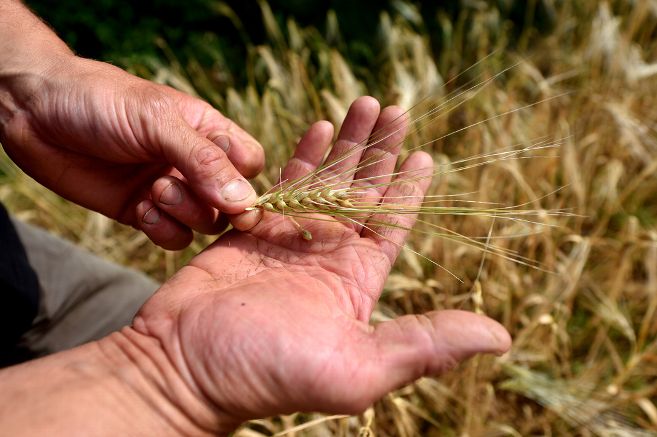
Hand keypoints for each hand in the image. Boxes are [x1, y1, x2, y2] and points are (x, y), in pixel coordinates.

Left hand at [0, 54, 263, 248]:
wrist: (35, 114)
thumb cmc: (101, 103)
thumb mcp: (157, 122)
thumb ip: (203, 160)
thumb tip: (244, 201)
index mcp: (207, 132)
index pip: (250, 164)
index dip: (246, 181)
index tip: (232, 192)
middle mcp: (193, 164)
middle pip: (231, 201)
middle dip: (211, 203)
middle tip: (175, 187)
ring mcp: (170, 190)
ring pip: (204, 223)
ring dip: (184, 214)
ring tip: (153, 192)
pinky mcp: (142, 212)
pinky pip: (173, 237)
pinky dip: (162, 230)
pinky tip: (140, 210)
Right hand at [134, 97, 511, 431]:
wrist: (186, 367)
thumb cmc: (269, 372)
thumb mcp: (359, 368)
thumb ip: (426, 345)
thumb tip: (500, 338)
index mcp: (356, 282)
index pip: (393, 225)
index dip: (410, 190)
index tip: (426, 156)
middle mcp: (327, 255)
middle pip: (364, 191)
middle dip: (382, 150)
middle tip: (397, 109)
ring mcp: (289, 239)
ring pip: (326, 179)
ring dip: (347, 143)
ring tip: (364, 104)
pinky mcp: (251, 228)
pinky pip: (283, 183)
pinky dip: (302, 154)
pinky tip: (319, 127)